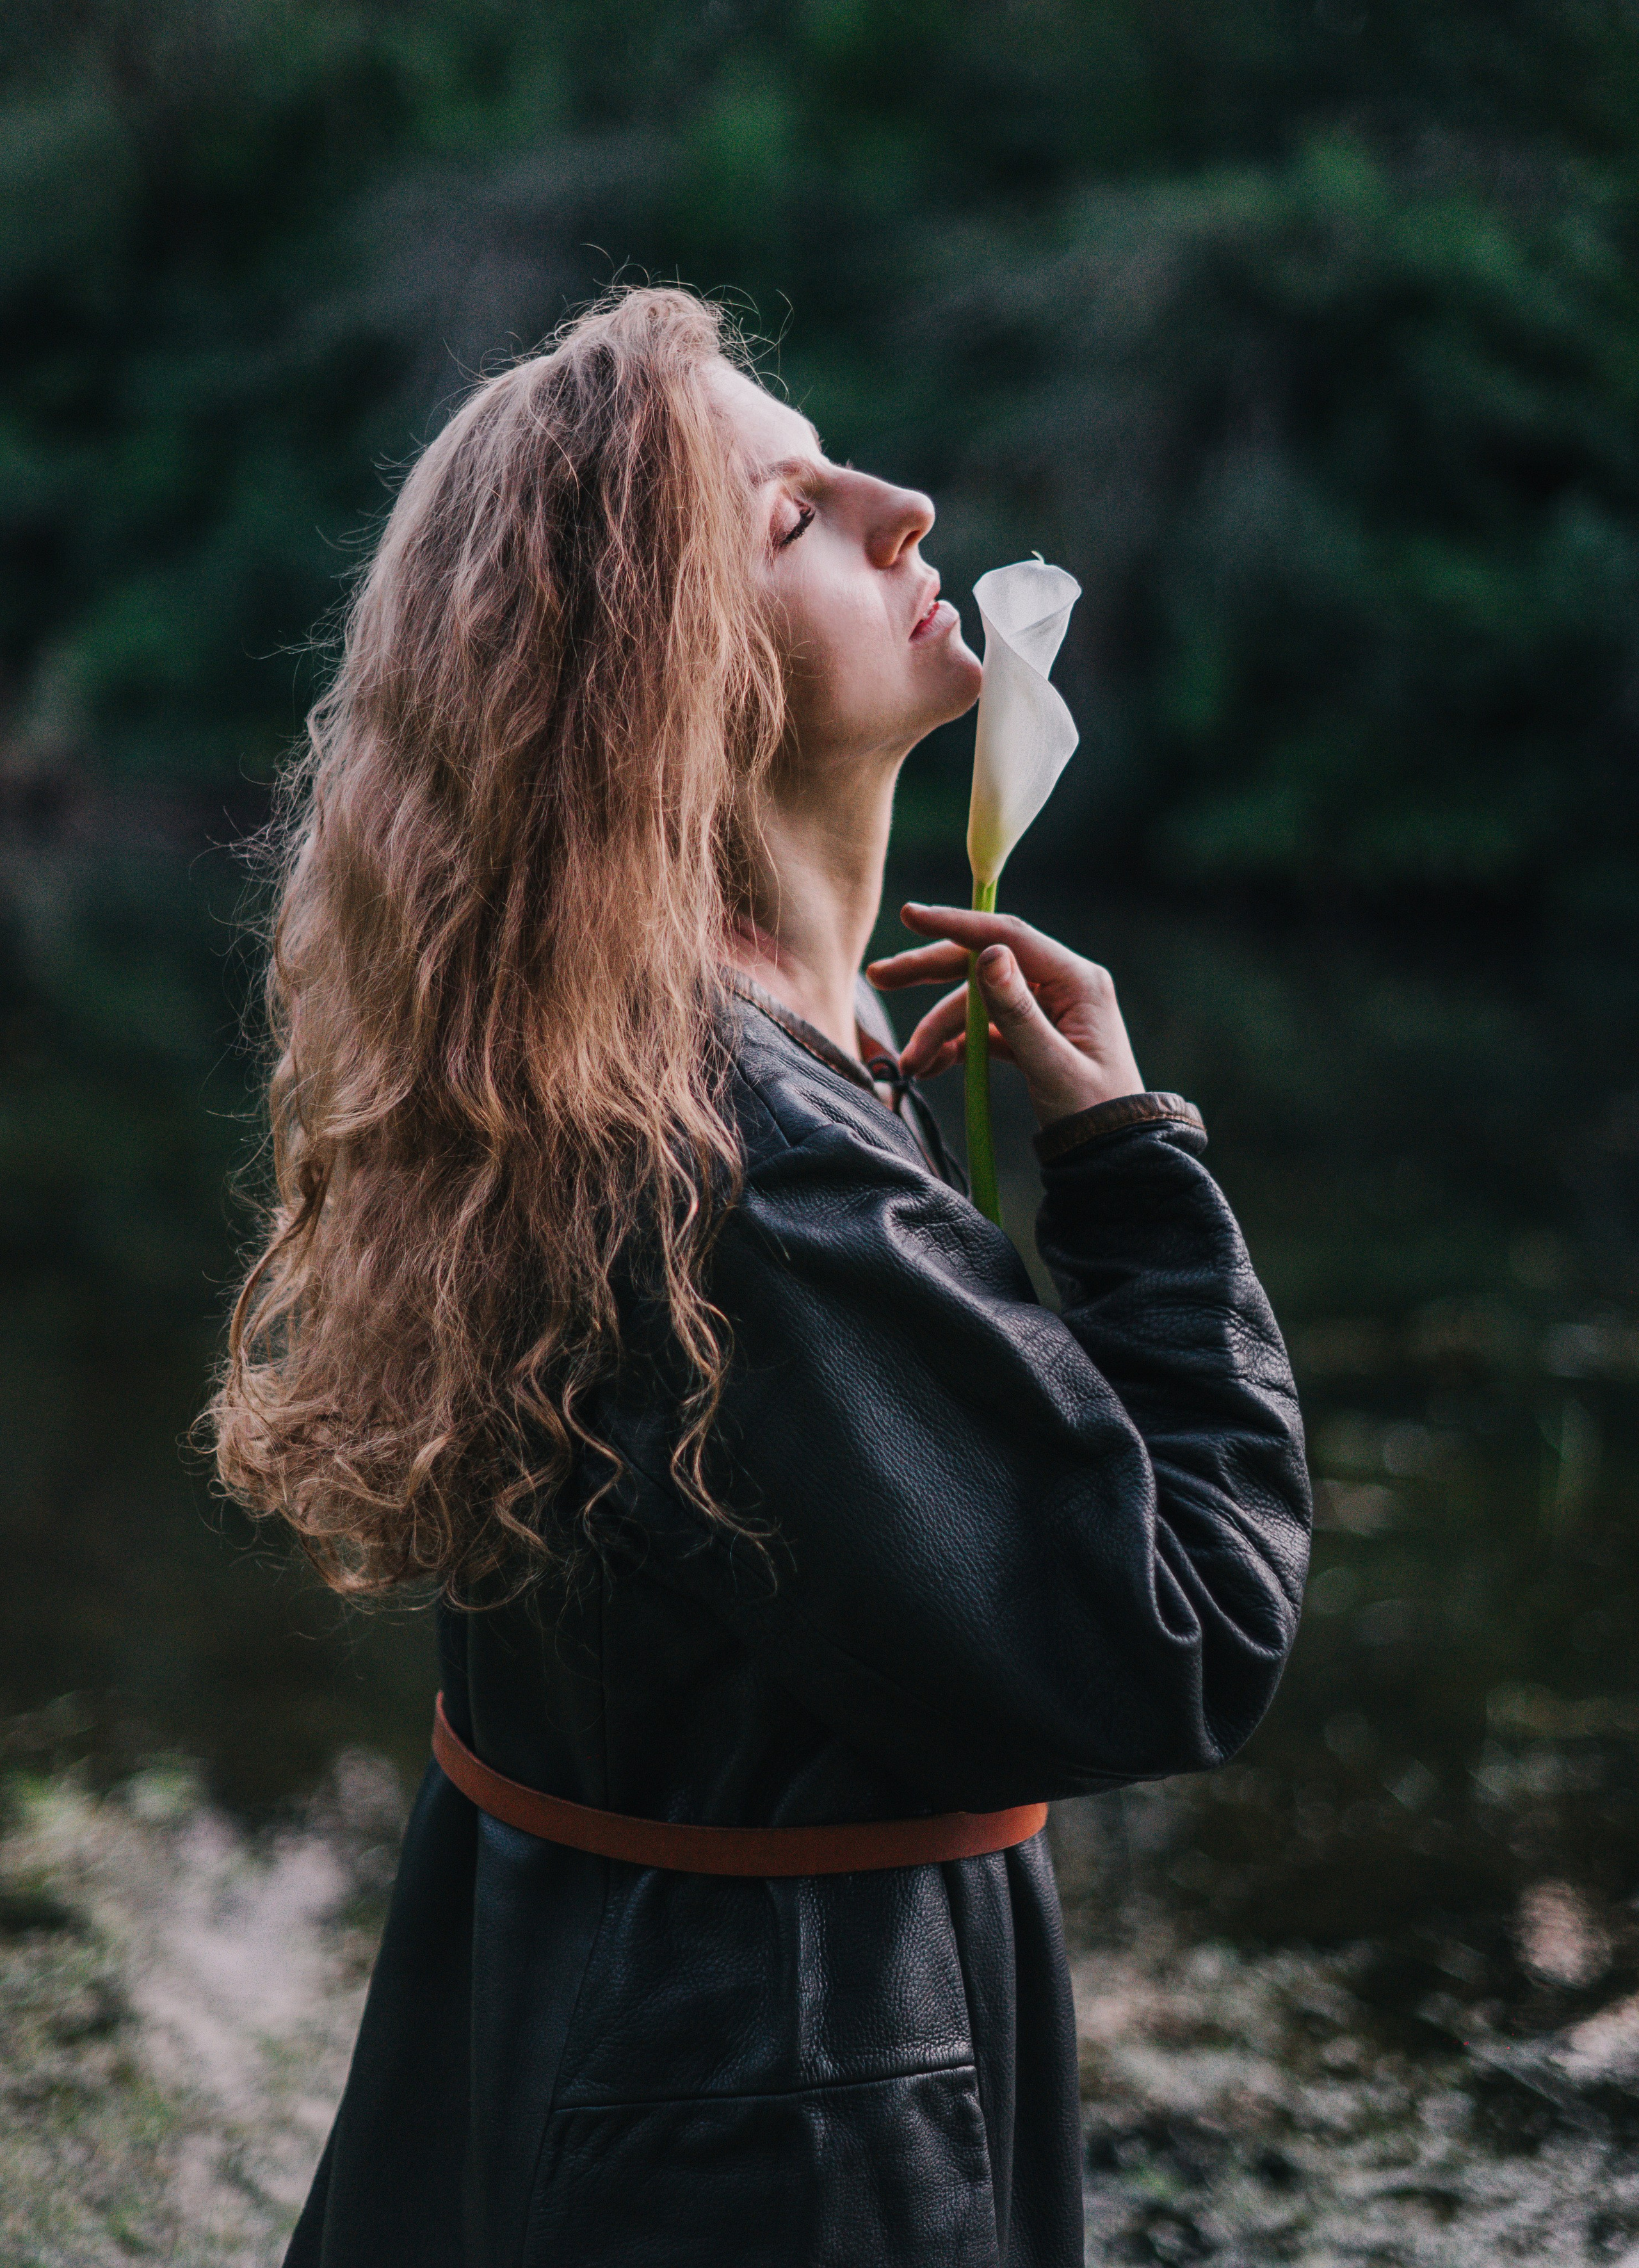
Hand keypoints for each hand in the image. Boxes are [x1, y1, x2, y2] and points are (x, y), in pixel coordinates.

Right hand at [866, 903, 1144, 1129]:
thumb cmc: (1093, 1114)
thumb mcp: (1052, 1065)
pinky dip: (955, 1044)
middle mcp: (1062, 984)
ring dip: (938, 1029)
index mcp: (1077, 981)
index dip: (956, 925)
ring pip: (976, 1002)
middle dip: (930, 974)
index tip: (911, 917)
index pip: (1009, 936)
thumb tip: (989, 955)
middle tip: (881, 976)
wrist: (1113, 1154)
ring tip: (911, 1065)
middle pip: (984, 963)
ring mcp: (1046, 1008)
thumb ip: (1018, 1012)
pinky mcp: (1032, 1032)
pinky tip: (931, 1065)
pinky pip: (984, 1027)